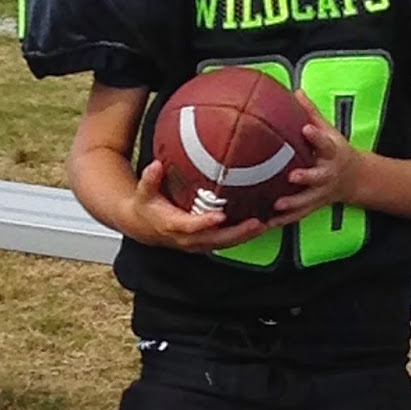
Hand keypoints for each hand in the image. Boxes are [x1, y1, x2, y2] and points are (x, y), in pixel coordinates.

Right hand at [122, 159, 266, 253]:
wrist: (144, 227)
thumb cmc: (146, 207)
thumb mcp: (143, 192)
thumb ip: (150, 179)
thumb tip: (156, 165)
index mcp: (172, 226)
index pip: (190, 227)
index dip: (205, 223)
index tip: (220, 216)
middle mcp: (187, 239)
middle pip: (215, 240)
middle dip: (237, 233)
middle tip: (257, 223)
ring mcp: (197, 244)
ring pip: (224, 243)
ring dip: (245, 236)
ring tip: (266, 225)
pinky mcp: (205, 243)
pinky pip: (226, 242)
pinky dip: (243, 236)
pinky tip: (260, 226)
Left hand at [270, 91, 361, 222]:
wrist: (356, 178)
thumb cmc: (336, 150)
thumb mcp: (329, 130)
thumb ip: (311, 113)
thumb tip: (296, 91)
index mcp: (332, 152)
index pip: (325, 142)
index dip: (317, 136)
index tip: (306, 129)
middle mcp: (328, 174)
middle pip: (318, 176)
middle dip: (307, 176)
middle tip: (292, 175)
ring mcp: (322, 192)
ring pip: (308, 200)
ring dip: (293, 204)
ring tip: (277, 205)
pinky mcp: (314, 205)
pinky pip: (298, 215)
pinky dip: (283, 221)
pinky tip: (267, 223)